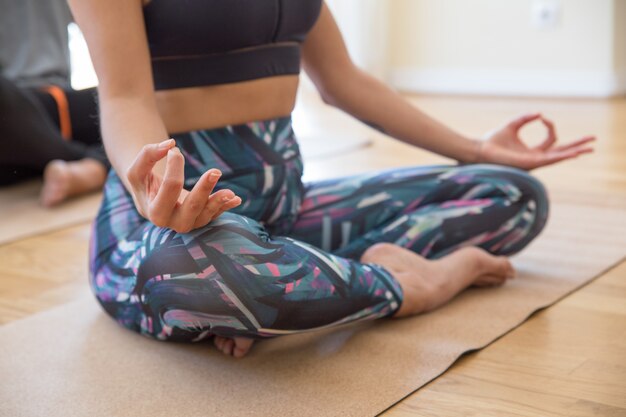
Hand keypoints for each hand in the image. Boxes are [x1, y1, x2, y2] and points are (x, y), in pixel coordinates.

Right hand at [126, 139, 241, 232]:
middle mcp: (173, 222)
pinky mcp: (201, 219)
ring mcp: (189, 223)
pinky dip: (226, 207)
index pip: (171, 187)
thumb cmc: (144, 181)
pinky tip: (237, 199)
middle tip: (216, 171)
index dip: (175, 165)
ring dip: (219, 202)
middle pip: (192, 207)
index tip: (174, 150)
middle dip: (204, 189)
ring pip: (206, 215)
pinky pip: (215, 215)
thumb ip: (148, 155)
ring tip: (231, 193)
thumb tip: (170, 144)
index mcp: (155, 212)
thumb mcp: (137, 169)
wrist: (151, 196)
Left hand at [477, 113, 594, 169]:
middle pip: (561, 152)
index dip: (551, 126)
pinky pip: (549, 161)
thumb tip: (540, 113)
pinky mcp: (529, 164)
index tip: (543, 118)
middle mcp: (535, 158)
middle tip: (593, 140)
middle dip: (577, 145)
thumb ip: (525, 119)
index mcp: (532, 151)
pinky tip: (573, 153)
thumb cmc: (493, 141)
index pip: (551, 139)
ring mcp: (533, 163)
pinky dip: (561, 156)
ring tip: (589, 148)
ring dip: (574, 152)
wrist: (481, 150)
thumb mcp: (512, 125)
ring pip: (558, 157)